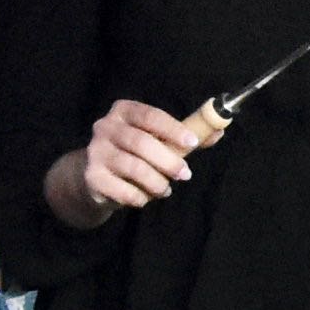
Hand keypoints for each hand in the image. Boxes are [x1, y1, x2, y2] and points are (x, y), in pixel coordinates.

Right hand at [51, 98, 202, 226]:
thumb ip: (186, 137)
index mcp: (124, 111)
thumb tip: (218, 131)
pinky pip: (122, 189)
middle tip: (185, 174)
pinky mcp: (92, 176)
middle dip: (168, 160)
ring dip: (156, 181)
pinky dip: (139, 196)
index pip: (150, 115)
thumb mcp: (159, 140)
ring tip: (165, 189)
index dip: (173, 129)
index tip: (193, 142)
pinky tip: (145, 197)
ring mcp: (95, 151)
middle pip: (141, 142)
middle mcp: (105, 127)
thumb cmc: (135, 153)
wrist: (96, 177)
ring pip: (133, 167)